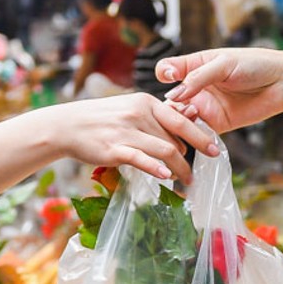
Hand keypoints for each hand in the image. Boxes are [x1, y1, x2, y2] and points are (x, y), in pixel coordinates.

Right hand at [54, 92, 219, 182]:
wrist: (67, 126)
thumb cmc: (101, 119)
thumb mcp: (129, 108)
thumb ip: (154, 117)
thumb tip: (183, 122)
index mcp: (145, 102)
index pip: (181, 119)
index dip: (201, 136)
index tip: (215, 150)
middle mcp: (139, 114)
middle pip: (174, 139)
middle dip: (189, 158)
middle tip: (195, 173)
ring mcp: (126, 131)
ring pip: (164, 150)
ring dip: (179, 168)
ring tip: (185, 180)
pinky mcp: (114, 149)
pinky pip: (141, 159)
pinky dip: (157, 168)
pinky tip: (166, 177)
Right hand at [159, 47, 282, 132]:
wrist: (281, 83)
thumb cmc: (255, 65)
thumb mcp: (224, 64)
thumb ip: (198, 78)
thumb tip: (174, 95)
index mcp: (194, 67)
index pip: (167, 70)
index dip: (164, 74)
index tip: (171, 77)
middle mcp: (196, 88)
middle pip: (170, 99)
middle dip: (169, 105)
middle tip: (179, 106)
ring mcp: (205, 107)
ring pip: (181, 118)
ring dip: (179, 121)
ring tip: (191, 116)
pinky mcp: (216, 124)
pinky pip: (198, 133)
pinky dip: (193, 135)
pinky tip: (196, 132)